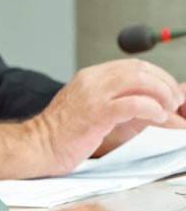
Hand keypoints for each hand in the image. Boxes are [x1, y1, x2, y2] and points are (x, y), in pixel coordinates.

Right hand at [30, 60, 185, 174]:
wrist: (38, 145)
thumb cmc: (63, 132)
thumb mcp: (90, 107)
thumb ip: (114, 100)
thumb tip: (149, 104)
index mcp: (91, 76)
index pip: (133, 65)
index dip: (158, 76)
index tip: (168, 92)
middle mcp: (92, 80)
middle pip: (140, 69)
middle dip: (165, 84)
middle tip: (174, 101)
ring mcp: (93, 96)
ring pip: (140, 81)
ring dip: (163, 94)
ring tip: (168, 108)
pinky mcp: (96, 114)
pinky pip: (134, 104)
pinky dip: (152, 108)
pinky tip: (157, 116)